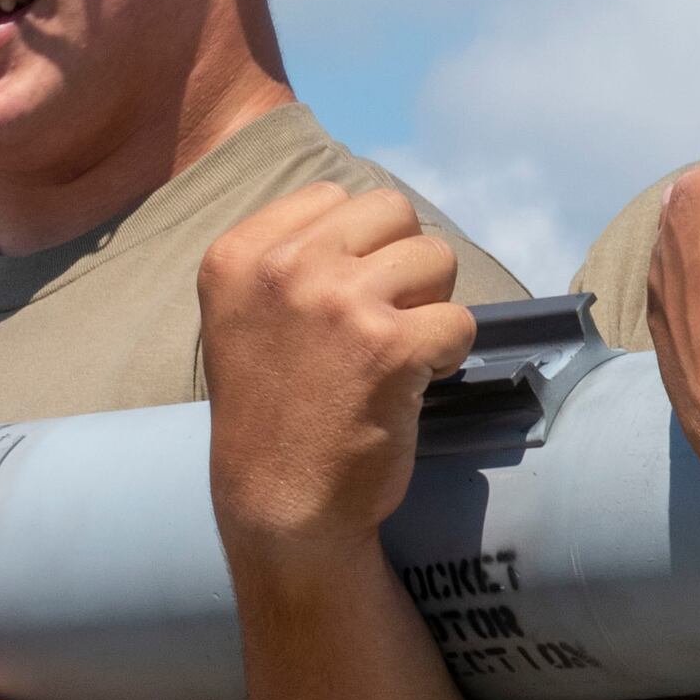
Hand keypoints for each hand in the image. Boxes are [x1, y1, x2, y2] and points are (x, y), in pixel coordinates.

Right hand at [199, 184, 479, 560]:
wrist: (277, 504)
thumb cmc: (270, 413)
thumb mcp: (242, 314)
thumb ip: (287, 257)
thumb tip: (367, 218)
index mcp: (239, 255)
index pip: (333, 196)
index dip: (357, 246)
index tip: (339, 302)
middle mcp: (284, 267)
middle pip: (392, 211)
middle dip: (403, 263)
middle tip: (382, 320)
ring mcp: (338, 302)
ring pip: (436, 256)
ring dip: (431, 306)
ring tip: (396, 353)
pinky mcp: (391, 346)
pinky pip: (460, 319)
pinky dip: (449, 354)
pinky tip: (413, 383)